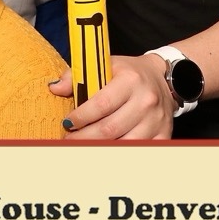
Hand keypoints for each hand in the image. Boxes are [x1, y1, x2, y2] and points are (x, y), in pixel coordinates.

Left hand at [51, 54, 173, 139]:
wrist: (163, 79)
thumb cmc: (129, 73)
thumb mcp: (105, 65)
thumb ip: (77, 75)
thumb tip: (54, 87)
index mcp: (130, 80)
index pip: (101, 104)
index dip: (81, 117)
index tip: (67, 123)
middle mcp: (146, 100)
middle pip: (110, 128)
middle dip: (84, 137)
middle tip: (69, 140)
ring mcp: (156, 119)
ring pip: (124, 144)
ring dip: (99, 148)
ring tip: (83, 147)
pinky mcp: (163, 134)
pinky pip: (139, 150)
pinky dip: (120, 154)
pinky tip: (105, 151)